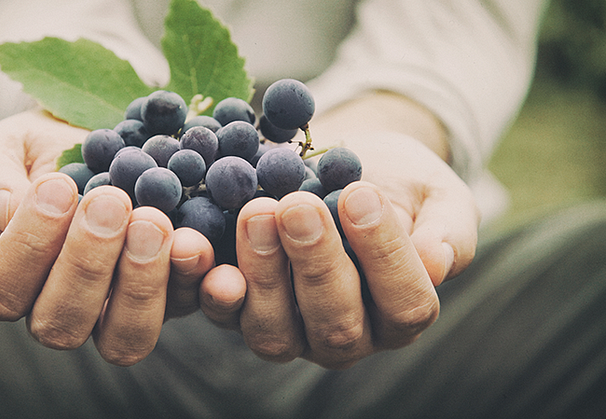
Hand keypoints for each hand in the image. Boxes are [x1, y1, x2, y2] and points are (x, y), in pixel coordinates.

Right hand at [0, 109, 214, 364]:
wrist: (107, 138)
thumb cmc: (45, 149)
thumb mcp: (6, 148)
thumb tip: (2, 210)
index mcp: (9, 277)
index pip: (2, 288)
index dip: (27, 245)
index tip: (57, 186)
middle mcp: (61, 306)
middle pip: (62, 324)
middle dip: (87, 265)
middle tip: (111, 202)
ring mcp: (119, 309)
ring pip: (125, 337)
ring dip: (140, 283)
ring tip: (153, 221)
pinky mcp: (172, 296)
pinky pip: (186, 305)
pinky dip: (194, 278)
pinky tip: (196, 241)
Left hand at [199, 116, 478, 368]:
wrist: (347, 167)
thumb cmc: (400, 184)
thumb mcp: (439, 197)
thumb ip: (449, 231)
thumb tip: (437, 263)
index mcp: (401, 313)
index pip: (404, 303)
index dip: (384, 255)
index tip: (361, 194)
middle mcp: (347, 335)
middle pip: (334, 323)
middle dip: (314, 263)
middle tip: (298, 206)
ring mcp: (290, 329)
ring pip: (273, 329)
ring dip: (261, 273)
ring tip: (257, 212)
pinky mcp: (242, 309)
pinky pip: (222, 313)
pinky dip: (208, 285)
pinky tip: (199, 248)